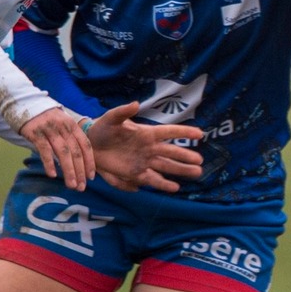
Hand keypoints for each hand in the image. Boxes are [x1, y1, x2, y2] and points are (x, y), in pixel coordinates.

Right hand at [18, 105, 95, 190]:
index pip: (85, 145)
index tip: (91, 177)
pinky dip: (49, 164)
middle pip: (76, 152)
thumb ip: (71, 138)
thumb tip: (80, 161)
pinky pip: (45, 150)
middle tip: (81, 187)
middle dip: (80, 171)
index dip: (90, 162)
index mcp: (72, 125)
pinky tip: (53, 175)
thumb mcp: (62, 124)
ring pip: (63, 153)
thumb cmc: (46, 119)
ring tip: (71, 185)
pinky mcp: (35, 133)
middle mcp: (63, 127)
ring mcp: (49, 129)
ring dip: (68, 171)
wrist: (24, 103)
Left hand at [85, 102, 205, 193]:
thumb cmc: (102, 129)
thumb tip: (136, 104)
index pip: (169, 132)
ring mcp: (144, 162)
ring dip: (181, 170)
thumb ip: (123, 112)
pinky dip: (162, 184)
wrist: (90, 146)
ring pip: (166, 167)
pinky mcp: (135, 173)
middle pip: (172, 153)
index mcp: (146, 133)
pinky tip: (174, 187)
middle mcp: (149, 148)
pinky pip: (152, 179)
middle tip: (200, 161)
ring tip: (196, 173)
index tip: (200, 134)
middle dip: (186, 157)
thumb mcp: (111, 118)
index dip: (184, 132)